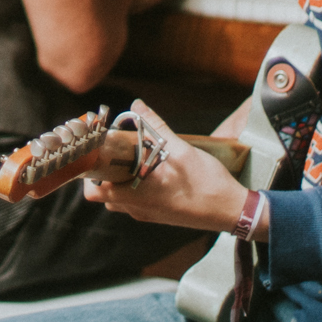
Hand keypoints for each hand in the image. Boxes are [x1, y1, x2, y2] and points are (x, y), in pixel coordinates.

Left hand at [83, 100, 249, 234]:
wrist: (233, 211)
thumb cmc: (208, 185)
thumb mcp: (182, 150)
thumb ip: (157, 126)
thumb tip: (137, 105)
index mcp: (137, 195)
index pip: (94, 191)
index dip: (88, 171)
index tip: (94, 151)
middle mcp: (138, 209)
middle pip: (104, 194)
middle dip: (103, 173)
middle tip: (113, 151)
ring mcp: (148, 214)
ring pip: (119, 199)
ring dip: (119, 180)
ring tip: (130, 158)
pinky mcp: (159, 216)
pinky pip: (135, 202)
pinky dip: (133, 187)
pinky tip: (149, 170)